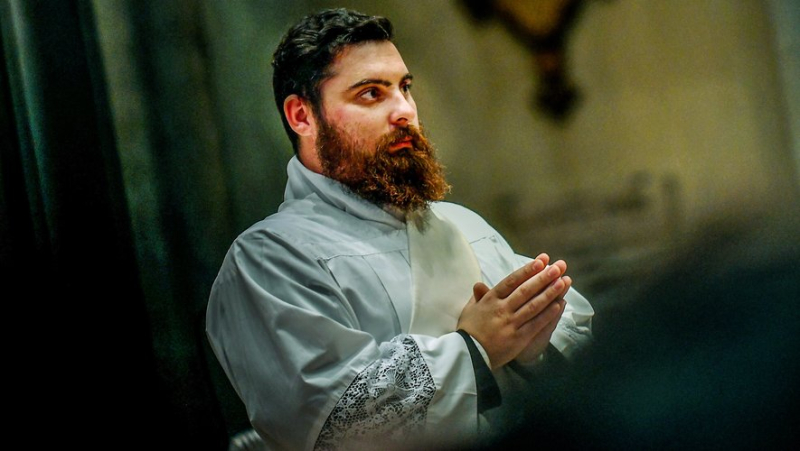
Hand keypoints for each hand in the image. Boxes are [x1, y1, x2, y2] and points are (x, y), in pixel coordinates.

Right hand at [457, 253, 568, 368]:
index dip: (527, 270)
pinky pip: (536, 324)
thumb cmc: (468, 330)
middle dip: (543, 277)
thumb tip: (479, 284)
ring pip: (534, 305)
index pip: (512, 281)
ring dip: (550, 293)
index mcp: (490, 299)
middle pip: (526, 290)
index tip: (541, 261)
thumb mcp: (470, 309)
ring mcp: (511, 323)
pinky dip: (548, 314)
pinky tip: (559, 305)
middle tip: (558, 267)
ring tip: (563, 281)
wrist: (468, 354)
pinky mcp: (518, 338)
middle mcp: (502, 309)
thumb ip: (478, 296)